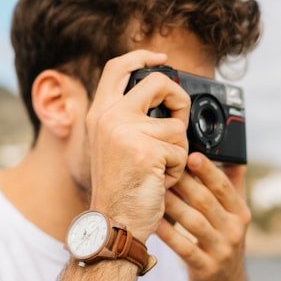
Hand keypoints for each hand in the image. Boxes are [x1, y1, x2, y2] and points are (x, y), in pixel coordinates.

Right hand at [87, 50, 190, 241]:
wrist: (114, 224)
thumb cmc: (120, 190)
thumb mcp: (115, 145)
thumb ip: (129, 119)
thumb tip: (165, 96)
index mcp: (99, 114)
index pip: (117, 67)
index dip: (142, 56)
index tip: (162, 59)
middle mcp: (109, 117)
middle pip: (157, 82)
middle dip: (179, 101)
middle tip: (177, 123)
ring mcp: (126, 132)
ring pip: (176, 126)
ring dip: (176, 151)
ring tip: (158, 170)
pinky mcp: (147, 150)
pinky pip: (180, 151)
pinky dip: (177, 170)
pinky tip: (159, 182)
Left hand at [157, 153, 251, 280]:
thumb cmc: (223, 243)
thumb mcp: (235, 217)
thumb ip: (233, 186)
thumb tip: (232, 153)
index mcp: (241, 213)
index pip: (224, 187)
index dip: (207, 170)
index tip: (190, 154)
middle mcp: (234, 230)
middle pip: (206, 201)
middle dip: (183, 183)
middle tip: (161, 168)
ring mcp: (221, 250)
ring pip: (193, 222)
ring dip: (172, 204)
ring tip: (153, 190)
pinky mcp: (206, 268)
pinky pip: (184, 247)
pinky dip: (168, 233)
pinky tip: (153, 221)